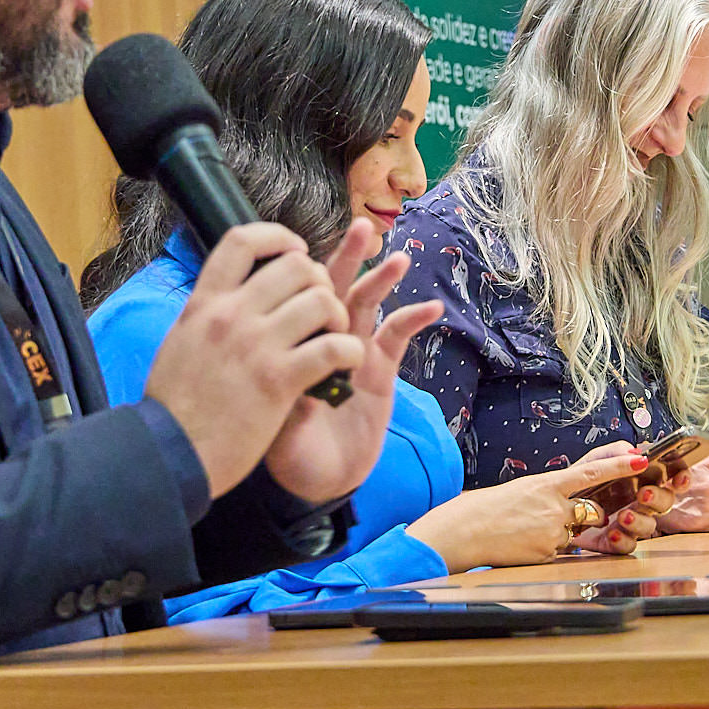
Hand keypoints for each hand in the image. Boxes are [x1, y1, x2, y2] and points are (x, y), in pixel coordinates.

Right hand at [146, 222, 366, 497]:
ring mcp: (255, 345)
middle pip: (296, 265)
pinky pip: (333, 347)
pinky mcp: (278, 380)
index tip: (297, 252)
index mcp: (204, 303)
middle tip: (323, 309)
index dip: (280, 237)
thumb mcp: (180, 342)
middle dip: (320, 282)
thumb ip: (207, 316)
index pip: (242, 240)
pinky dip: (349, 352)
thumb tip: (228, 298)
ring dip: (339, 317)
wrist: (168, 453)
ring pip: (321, 300)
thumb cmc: (174, 407)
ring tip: (335, 338)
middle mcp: (230, 315)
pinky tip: (344, 364)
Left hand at [261, 219, 442, 502]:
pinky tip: (431, 308)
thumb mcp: (277, 427)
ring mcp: (353, 353)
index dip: (303, 271)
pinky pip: (396, 339)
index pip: (295, 297)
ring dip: (383, 280)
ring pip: (367, 305)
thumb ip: (284, 397)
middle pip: (334, 288)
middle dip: (348, 257)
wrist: (318, 482)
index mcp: (290, 344)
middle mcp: (321, 340)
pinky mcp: (380, 372)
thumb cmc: (289, 453)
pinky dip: (413, 320)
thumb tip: (287, 368)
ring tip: (400, 259)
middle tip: (362, 226)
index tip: (308, 250)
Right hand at [409, 442, 651, 572]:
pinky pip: (558, 552)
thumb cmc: (483, 509)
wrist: (462, 532)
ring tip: (523, 532)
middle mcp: (554, 506)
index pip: (591, 473)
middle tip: (547, 517)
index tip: (642, 459)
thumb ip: (546, 494)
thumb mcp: (519, 490)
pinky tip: (520, 545)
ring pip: (571, 534)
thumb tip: (564, 503)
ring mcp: (553, 530)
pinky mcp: (548, 552)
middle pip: (590, 512)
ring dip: (555, 534)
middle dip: (582, 517)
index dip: (620, 465)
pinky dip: (542, 549)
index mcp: (546, 483)